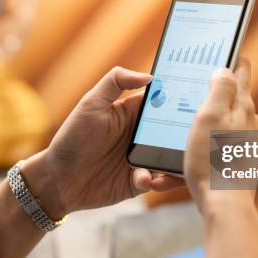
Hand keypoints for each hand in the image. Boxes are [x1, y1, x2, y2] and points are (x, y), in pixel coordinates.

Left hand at [42, 67, 183, 214]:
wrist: (58, 180)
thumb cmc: (72, 138)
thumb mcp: (90, 103)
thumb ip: (115, 81)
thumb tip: (149, 76)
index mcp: (134, 113)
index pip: (165, 102)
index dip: (181, 100)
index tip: (198, 99)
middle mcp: (143, 135)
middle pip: (176, 132)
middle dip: (188, 134)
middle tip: (197, 137)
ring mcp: (144, 159)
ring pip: (174, 158)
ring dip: (177, 161)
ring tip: (173, 163)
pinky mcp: (141, 182)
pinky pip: (162, 181)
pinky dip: (160, 181)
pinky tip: (142, 179)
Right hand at [184, 57, 257, 211]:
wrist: (224, 203)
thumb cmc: (212, 160)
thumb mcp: (209, 116)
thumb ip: (220, 88)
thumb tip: (224, 69)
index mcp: (243, 105)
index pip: (242, 69)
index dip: (231, 55)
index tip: (223, 44)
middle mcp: (250, 120)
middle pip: (235, 92)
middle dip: (219, 84)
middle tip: (197, 78)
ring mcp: (246, 139)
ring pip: (228, 115)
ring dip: (213, 111)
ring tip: (192, 112)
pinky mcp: (240, 157)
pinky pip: (224, 137)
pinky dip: (213, 133)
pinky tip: (199, 142)